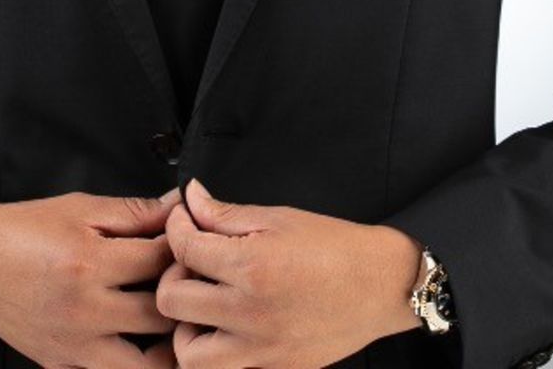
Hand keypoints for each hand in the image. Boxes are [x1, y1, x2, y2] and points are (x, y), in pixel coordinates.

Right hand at [0, 188, 184, 368]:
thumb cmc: (25, 230)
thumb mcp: (81, 208)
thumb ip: (134, 211)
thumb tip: (177, 205)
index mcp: (90, 263)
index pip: (160, 261)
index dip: (183, 248)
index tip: (188, 243)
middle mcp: (84, 311)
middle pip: (160, 315)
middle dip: (181, 297)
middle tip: (188, 283)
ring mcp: (74, 346)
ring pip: (144, 367)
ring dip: (165, 346)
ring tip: (170, 323)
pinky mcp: (61, 366)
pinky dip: (129, 364)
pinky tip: (138, 344)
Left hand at [156, 177, 425, 368]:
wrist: (380, 285)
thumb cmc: (335, 247)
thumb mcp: (278, 218)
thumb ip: (225, 213)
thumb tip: (191, 200)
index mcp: (251, 266)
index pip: (184, 247)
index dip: (176, 225)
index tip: (183, 219)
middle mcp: (250, 313)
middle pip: (172, 300)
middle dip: (171, 272)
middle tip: (191, 260)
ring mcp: (260, 350)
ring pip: (187, 352)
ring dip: (185, 324)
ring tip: (204, 300)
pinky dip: (211, 351)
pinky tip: (222, 325)